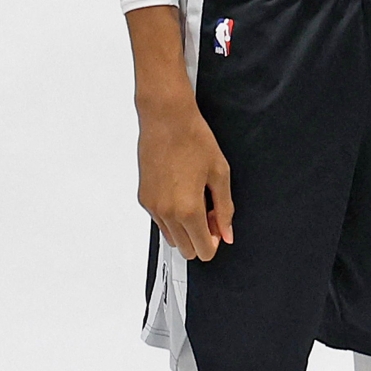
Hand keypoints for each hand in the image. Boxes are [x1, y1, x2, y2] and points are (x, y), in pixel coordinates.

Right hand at [137, 97, 233, 261]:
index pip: (202, 251)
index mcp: (188, 209)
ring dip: (186, 228)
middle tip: (210, 212)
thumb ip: (225, 209)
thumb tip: (227, 232)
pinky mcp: (144, 198)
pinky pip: (160, 221)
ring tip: (196, 199)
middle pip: (186, 249)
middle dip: (201, 237)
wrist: (166, 119)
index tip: (219, 227)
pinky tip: (182, 193)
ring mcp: (152, 206)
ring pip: (171, 238)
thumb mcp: (220, 174)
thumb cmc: (193, 139)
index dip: (215, 242)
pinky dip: (172, 217)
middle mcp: (166, 212)